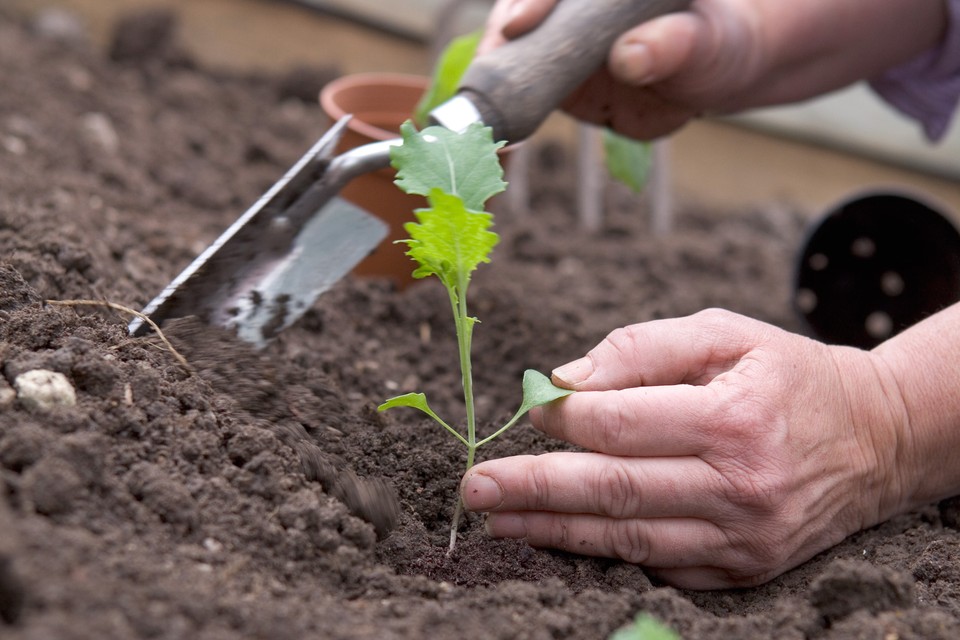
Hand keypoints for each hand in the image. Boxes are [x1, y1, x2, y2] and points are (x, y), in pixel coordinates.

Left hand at [460, 309, 908, 588]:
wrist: (878, 439)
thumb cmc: (788, 375)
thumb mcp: (725, 333)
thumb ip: (642, 347)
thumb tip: (565, 381)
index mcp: (734, 418)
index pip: (621, 425)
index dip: (562, 420)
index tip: (527, 411)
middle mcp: (741, 486)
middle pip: (612, 490)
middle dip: (533, 488)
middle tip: (474, 487)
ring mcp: (744, 538)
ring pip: (628, 538)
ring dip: (554, 530)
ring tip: (499, 521)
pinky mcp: (745, 570)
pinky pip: (661, 566)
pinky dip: (605, 553)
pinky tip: (561, 538)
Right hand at [478, 0, 946, 139]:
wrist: (719, 70)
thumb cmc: (719, 40)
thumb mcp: (708, 40)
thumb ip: (675, 43)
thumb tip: (630, 57)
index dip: (531, 3)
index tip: (519, 25)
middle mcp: (567, 9)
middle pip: (514, 18)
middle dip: (494, 49)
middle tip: (481, 85)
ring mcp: (555, 44)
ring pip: (506, 61)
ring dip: (485, 94)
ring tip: (471, 132)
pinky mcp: (553, 81)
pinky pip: (517, 100)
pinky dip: (498, 128)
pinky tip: (486, 154)